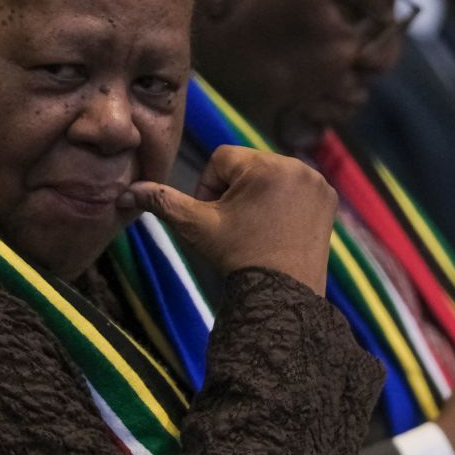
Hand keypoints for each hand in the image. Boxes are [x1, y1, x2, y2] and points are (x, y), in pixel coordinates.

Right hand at [123, 145, 336, 294]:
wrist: (281, 295)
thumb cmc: (236, 257)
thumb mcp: (195, 226)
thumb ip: (161, 202)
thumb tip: (125, 192)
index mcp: (265, 166)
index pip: (222, 159)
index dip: (209, 187)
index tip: (216, 218)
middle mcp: (297, 166)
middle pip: (248, 165)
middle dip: (236, 191)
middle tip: (238, 227)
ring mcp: (317, 182)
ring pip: (271, 176)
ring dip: (258, 196)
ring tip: (257, 229)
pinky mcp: (329, 199)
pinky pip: (295, 188)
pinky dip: (284, 203)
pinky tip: (278, 230)